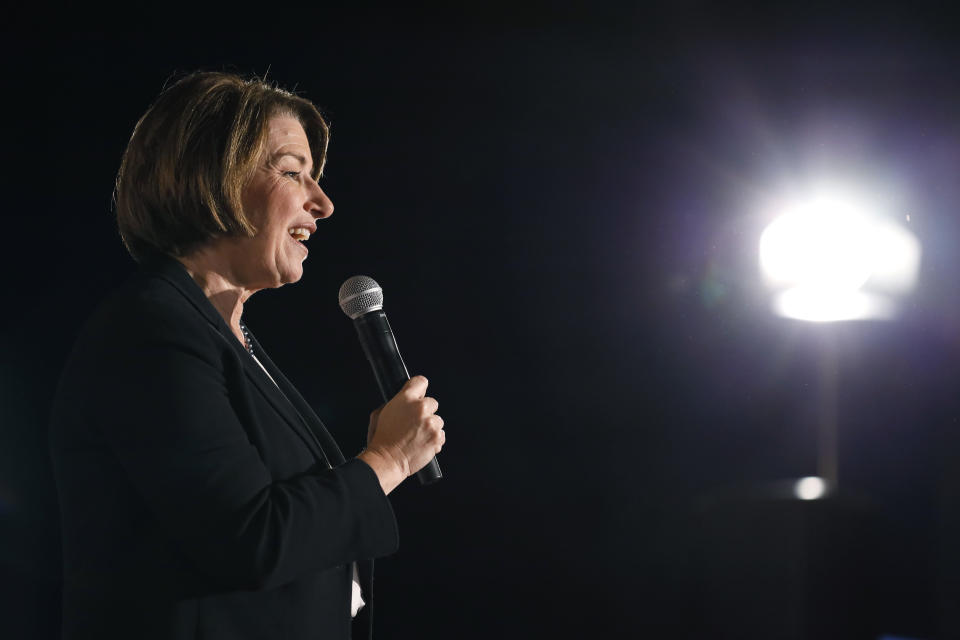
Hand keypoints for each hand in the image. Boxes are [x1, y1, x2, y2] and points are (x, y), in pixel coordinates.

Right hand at [359, 376, 443, 493]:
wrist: (387, 460)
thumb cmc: (382, 439)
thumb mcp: (380, 412)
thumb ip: (396, 402)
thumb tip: (404, 400)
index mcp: (406, 398)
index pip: (421, 382)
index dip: (419, 389)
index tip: (419, 394)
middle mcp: (420, 408)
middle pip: (432, 403)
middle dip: (425, 412)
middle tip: (415, 423)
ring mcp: (430, 423)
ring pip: (438, 420)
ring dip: (430, 427)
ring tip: (417, 436)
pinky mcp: (437, 437)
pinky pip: (441, 435)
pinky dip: (434, 439)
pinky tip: (422, 443)